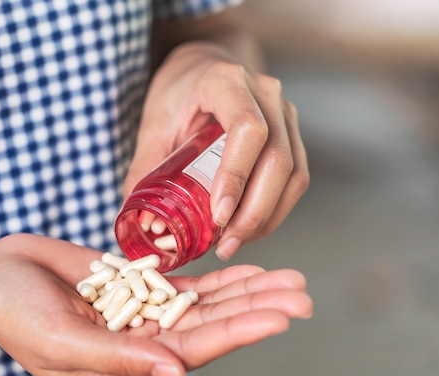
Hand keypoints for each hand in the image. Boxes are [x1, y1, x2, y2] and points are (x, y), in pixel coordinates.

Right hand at [0, 234, 311, 375]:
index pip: (197, 348)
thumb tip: (176, 372)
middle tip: (303, 297)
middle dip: (260, 310)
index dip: (241, 331)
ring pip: (210, 303)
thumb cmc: (14, 314)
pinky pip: (190, 284)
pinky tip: (251, 271)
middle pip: (215, 325)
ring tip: (291, 280)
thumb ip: (119, 359)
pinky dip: (221, 278)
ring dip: (250, 291)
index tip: (281, 316)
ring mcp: (147, 312)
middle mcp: (146, 341)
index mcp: (129, 365)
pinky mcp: (142, 285)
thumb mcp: (60, 342)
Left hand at [125, 41, 309, 261]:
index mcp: (227, 81)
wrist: (206, 68)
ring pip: (294, 174)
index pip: (248, 129)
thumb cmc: (179, 93)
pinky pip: (296, 178)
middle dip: (254, 211)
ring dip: (267, 217)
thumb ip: (146, 168)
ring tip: (235, 243)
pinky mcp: (292, 135)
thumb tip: (143, 221)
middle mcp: (266, 94)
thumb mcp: (155, 123)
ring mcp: (285, 113)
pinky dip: (275, 210)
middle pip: (278, 159)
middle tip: (226, 244)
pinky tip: (250, 227)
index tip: (219, 215)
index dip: (237, 175)